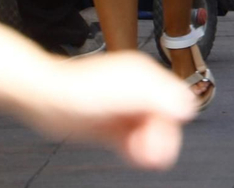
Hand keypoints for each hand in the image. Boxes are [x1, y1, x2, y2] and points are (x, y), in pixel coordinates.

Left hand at [16, 51, 196, 169]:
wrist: (46, 99)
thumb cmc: (79, 88)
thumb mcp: (127, 90)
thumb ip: (158, 96)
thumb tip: (187, 107)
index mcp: (147, 77)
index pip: (176, 102)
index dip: (172, 124)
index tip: (163, 140)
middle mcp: (140, 92)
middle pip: (165, 120)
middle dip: (160, 138)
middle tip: (151, 154)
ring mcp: (126, 109)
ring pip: (151, 131)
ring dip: (148, 146)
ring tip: (139, 155)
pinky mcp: (114, 125)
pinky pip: (135, 140)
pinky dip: (136, 150)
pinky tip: (131, 153)